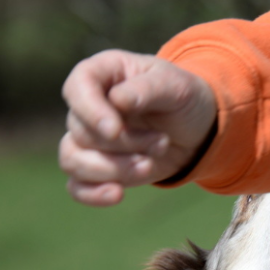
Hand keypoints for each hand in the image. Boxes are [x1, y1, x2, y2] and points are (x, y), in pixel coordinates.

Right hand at [59, 50, 216, 205]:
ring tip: (149, 166)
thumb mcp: (176, 85)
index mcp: (103, 74)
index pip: (77, 88)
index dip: (91, 111)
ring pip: (73, 161)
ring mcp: (89, 139)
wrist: (196, 130)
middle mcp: (88, 106)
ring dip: (113, 169)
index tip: (115, 131)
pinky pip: (77, 186)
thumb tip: (117, 100)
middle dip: (124, 144)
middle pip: (81, 132)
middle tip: (162, 142)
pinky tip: (118, 195)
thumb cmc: (183, 98)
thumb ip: (147, 89)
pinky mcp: (96, 169)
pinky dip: (93, 194)